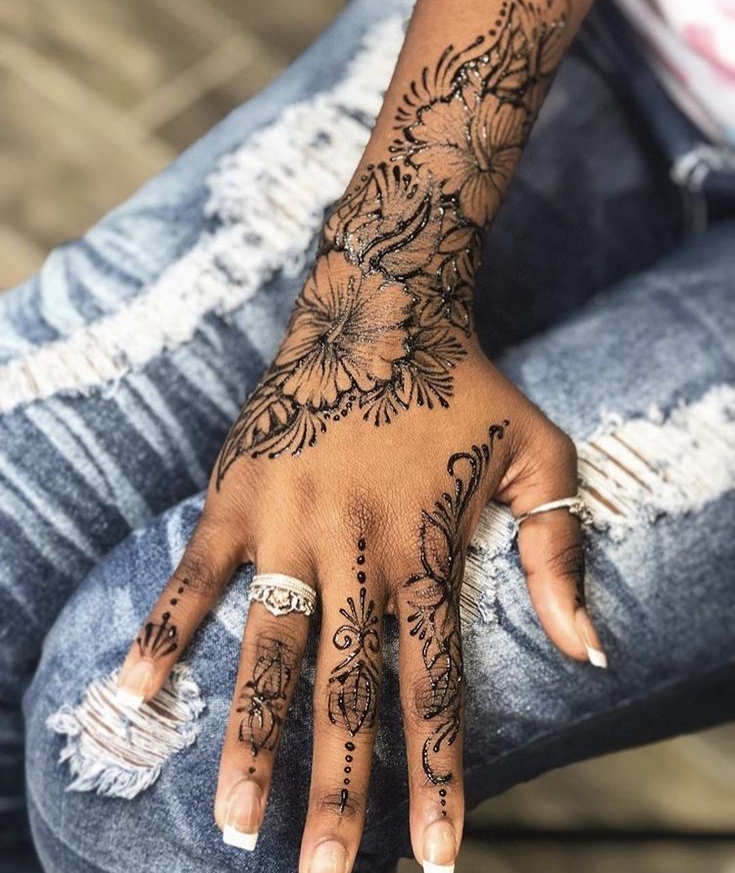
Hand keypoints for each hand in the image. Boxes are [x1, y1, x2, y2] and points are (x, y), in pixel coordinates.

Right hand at [118, 0, 606, 864]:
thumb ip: (560, 552)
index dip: (438, 773)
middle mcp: (355, 550)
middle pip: (347, 688)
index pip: (433, 684)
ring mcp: (288, 525)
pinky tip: (137, 694)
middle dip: (340, 788)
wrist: (382, 311)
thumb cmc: (465, 386)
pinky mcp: (237, 497)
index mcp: (427, 550)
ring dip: (253, 738)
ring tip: (238, 821)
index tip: (435, 857)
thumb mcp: (539, 456)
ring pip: (269, 650)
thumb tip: (587, 651)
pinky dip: (167, 633)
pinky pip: (195, 576)